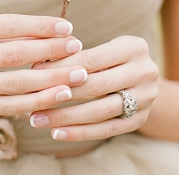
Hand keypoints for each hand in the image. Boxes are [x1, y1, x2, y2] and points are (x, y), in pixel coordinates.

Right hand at [0, 14, 86, 117]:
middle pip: (9, 55)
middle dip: (48, 50)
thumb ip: (5, 32)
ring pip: (12, 84)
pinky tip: (60, 94)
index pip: (2, 25)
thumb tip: (54, 33)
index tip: (66, 26)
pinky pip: (9, 106)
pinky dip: (37, 101)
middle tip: (76, 47)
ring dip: (50, 79)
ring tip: (77, 73)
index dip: (37, 26)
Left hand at [29, 35, 159, 140]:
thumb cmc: (106, 57)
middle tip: (31, 100)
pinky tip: (57, 133)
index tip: (34, 73)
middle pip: (96, 86)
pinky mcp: (141, 120)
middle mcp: (146, 72)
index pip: (91, 59)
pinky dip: (80, 132)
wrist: (140, 77)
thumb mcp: (98, 47)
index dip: (61, 66)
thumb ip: (72, 52)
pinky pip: (107, 129)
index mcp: (134, 47)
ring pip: (101, 111)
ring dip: (66, 117)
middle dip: (60, 94)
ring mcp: (147, 99)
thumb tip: (36, 63)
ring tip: (38, 120)